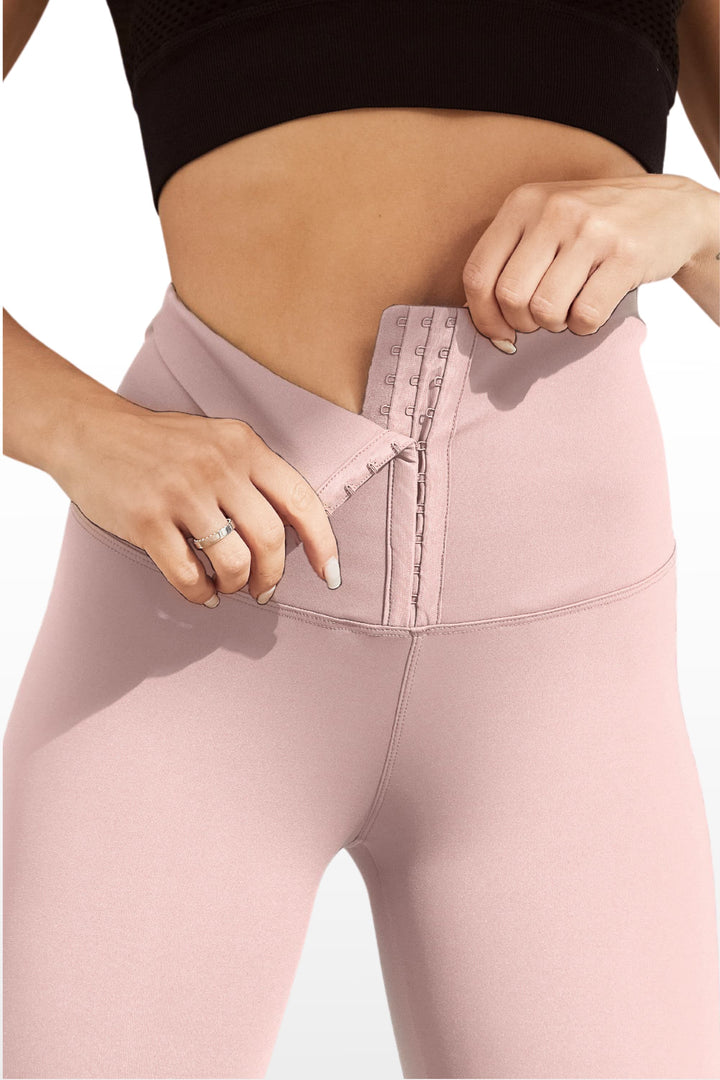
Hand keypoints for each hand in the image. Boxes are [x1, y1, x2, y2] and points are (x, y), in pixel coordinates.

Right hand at [54, 399, 341, 607]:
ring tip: (226, 587)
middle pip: (270, 540)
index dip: (322, 544)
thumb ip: (252, 476)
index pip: (300, 501)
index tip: (329, 575)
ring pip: (232, 562)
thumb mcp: (215, 441)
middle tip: (263, 591)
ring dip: (234, 585)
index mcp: (243, 445)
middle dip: (271, 576)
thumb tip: (292, 535)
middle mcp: (218, 466)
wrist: (88, 431)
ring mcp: (181, 492)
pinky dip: (199, 593)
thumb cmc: (158, 445)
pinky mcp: (146, 519)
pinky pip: (187, 574)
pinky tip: (200, 592)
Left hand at [461, 173, 718, 350]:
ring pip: (546, 310)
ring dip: (556, 325)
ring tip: (570, 308)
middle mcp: (554, 211)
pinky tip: (594, 308)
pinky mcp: (625, 255)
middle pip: (510, 297)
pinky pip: (585, 316)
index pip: (478, 274)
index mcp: (523, 203)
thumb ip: (510, 259)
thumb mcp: (545, 221)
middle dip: (522, 323)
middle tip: (542, 318)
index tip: (499, 333)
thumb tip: (485, 321)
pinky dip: (585, 326)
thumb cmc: (596, 226)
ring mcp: (591, 231)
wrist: (672, 208)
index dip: (482, 316)